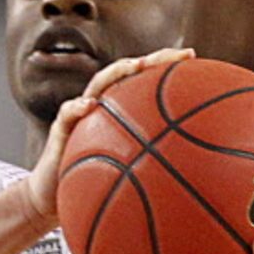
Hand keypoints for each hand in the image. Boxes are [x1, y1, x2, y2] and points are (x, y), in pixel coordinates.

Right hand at [25, 46, 194, 218]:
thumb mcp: (133, 183)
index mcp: (124, 114)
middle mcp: (105, 107)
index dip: (171, 69)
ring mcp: (82, 114)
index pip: (149, 84)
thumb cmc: (95, 189)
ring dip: (117, 72)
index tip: (195, 59)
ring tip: (136, 67)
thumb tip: (198, 188)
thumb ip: (158, 175)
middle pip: (130, 74)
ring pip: (98, 84)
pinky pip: (67, 113)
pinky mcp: (61, 129)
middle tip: (179, 55)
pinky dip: (77, 107)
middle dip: (154, 60)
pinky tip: (90, 106)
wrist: (55, 198)